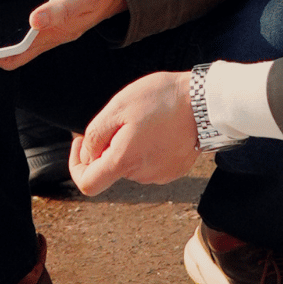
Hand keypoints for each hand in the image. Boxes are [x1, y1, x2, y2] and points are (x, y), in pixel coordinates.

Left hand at [0, 0, 125, 76]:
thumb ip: (60, 9)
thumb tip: (34, 20)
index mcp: (54, 35)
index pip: (16, 56)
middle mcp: (47, 34)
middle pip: (9, 48)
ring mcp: (45, 24)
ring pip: (11, 34)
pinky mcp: (45, 12)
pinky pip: (18, 20)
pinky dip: (1, 13)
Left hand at [68, 71, 201, 195]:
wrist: (206, 102)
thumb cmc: (161, 99)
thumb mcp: (117, 107)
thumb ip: (95, 135)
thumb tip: (86, 155)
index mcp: (124, 161)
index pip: (88, 184)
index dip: (76, 166)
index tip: (80, 144)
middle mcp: (142, 175)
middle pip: (110, 169)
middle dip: (107, 146)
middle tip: (120, 117)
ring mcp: (161, 175)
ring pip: (131, 164)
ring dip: (129, 145)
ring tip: (145, 119)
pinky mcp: (176, 169)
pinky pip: (151, 163)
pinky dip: (148, 148)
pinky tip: (159, 127)